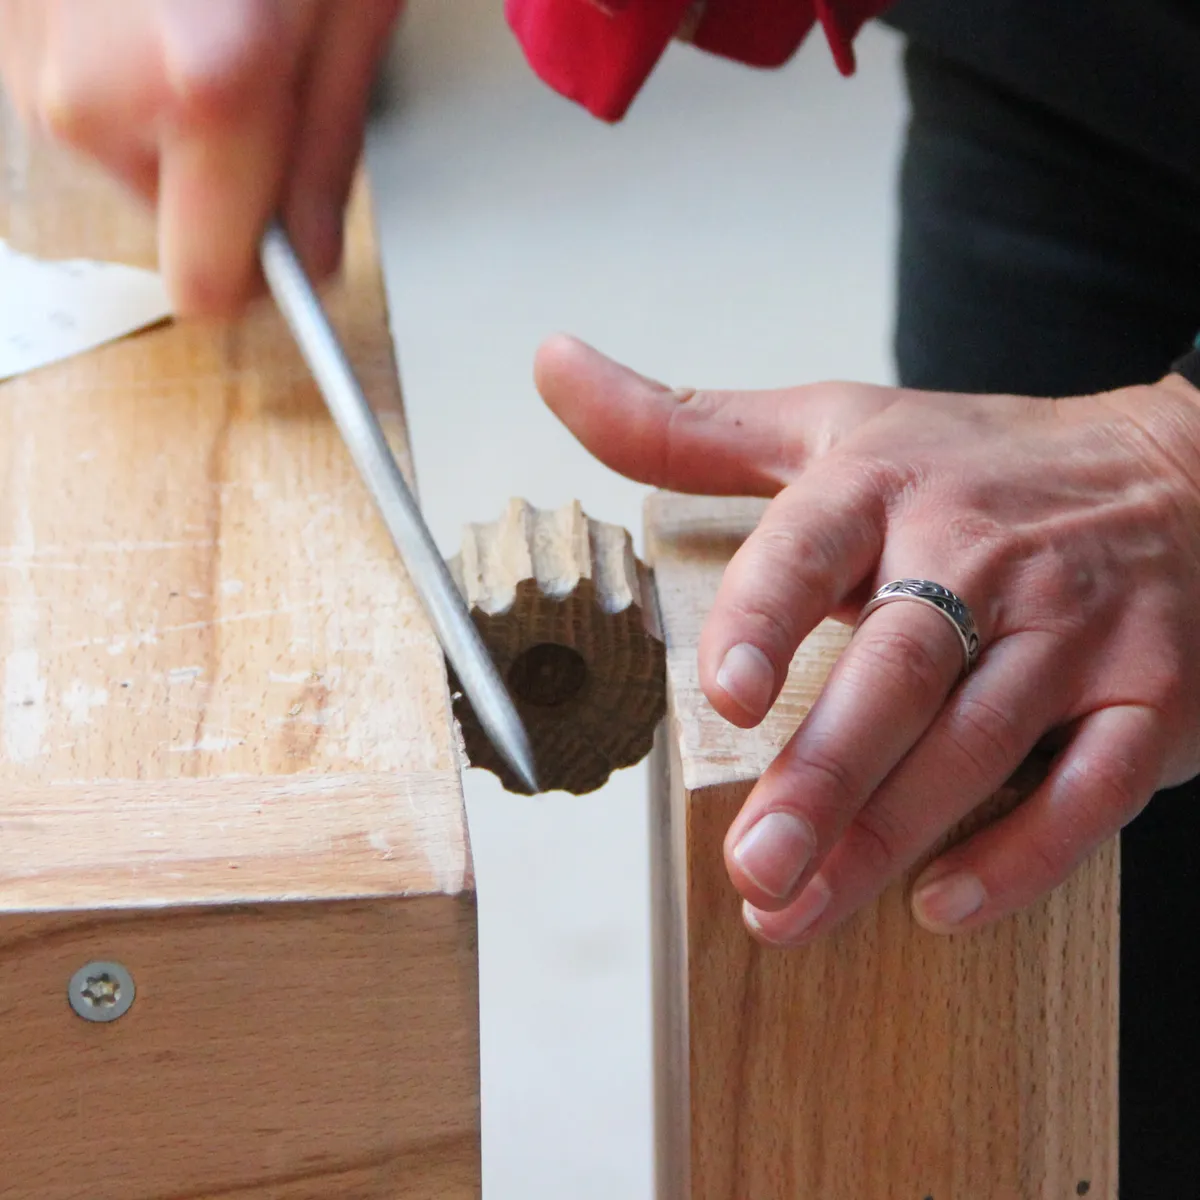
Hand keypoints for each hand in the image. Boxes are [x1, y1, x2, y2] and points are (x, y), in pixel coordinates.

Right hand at [0, 0, 402, 314]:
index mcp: (204, 87)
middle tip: (268, 72)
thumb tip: (307, 254)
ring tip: (214, 10)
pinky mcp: (5, 14)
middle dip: (224, 173)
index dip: (257, 278)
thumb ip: (325, 152)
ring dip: (174, 110)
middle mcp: (90, 80)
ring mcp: (29, 40)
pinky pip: (76, 84)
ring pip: (117, 148)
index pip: (207, 282)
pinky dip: (125, 57)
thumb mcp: (351, 13)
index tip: (287, 252)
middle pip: (164, 216)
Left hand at [535, 335, 1199, 942]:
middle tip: (755, 863)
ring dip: (888, 834)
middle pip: (899, 669)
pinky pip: (1090, 787)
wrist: (1180, 474)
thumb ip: (682, 426)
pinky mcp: (1148, 696)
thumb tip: (554, 367)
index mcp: (887, 486)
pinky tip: (940, 903)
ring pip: (977, 742)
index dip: (768, 616)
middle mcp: (982, 556)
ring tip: (798, 905)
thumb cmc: (978, 465)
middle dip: (824, 774)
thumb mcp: (827, 427)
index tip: (726, 694)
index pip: (814, 545)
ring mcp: (1073, 631)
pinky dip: (1021, 854)